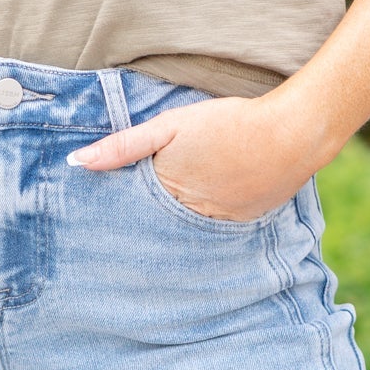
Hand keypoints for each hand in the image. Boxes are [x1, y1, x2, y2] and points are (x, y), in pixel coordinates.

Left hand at [67, 93, 329, 222]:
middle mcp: (187, 219)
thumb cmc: (229, 123)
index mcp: (166, 193)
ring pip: (181, 236)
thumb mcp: (170, 126)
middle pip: (154, 230)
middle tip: (115, 246)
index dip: (115, 217)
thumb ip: (124, 146)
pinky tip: (195, 224)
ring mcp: (215, 227)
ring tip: (156, 236)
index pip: (130, 214)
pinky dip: (199, 230)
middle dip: (139, 233)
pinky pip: (209, 235)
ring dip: (170, 235)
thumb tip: (77, 163)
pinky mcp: (238, 227)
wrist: (291, 136)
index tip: (94, 226)